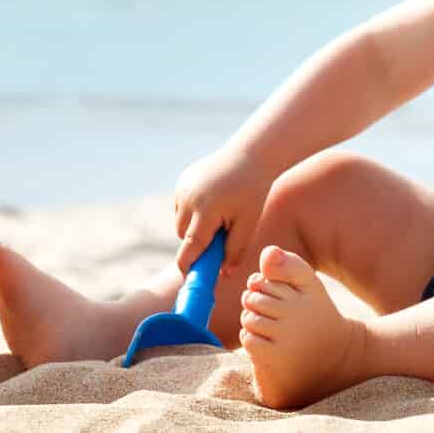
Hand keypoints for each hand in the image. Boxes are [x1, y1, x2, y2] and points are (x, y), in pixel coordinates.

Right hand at [172, 142, 277, 280]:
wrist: (251, 155)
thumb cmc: (253, 191)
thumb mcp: (248, 223)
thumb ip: (234, 250)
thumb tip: (223, 274)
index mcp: (206, 210)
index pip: (191, 245)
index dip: (188, 264)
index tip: (187, 277)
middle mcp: (189, 198)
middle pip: (183, 235)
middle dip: (196, 243)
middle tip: (218, 240)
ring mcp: (183, 188)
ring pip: (180, 222)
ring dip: (193, 227)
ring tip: (219, 217)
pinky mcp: (182, 181)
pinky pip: (181, 207)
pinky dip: (192, 212)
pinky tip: (213, 202)